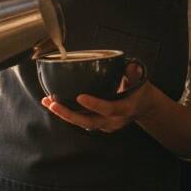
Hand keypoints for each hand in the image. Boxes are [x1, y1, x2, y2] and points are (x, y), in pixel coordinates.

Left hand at [41, 64, 155, 132]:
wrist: (142, 106)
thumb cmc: (139, 90)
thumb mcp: (140, 80)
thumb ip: (134, 73)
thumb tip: (130, 65)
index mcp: (125, 109)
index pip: (109, 109)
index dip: (95, 105)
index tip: (80, 97)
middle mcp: (113, 121)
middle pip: (89, 122)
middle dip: (69, 115)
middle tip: (53, 104)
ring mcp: (104, 124)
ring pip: (82, 123)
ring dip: (63, 114)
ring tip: (47, 102)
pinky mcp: (97, 123)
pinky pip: (80, 120)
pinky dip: (66, 113)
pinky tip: (52, 104)